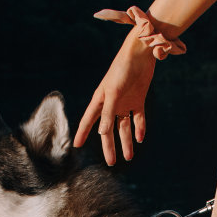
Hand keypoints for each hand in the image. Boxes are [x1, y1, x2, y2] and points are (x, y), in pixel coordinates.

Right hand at [74, 36, 156, 165]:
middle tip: (112, 163)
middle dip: (110, 146)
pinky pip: (138, 118)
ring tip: (129, 157)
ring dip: (126, 141)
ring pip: (124, 127)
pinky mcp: (138, 100)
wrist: (140, 54)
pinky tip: (140, 138)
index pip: (88, 121)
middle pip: (108, 130)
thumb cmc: (122, 69)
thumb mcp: (113, 92)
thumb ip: (108, 112)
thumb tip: (103, 133)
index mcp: (100, 100)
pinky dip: (139, 128)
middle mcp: (111, 104)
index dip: (82, 133)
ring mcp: (125, 103)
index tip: (76, 146)